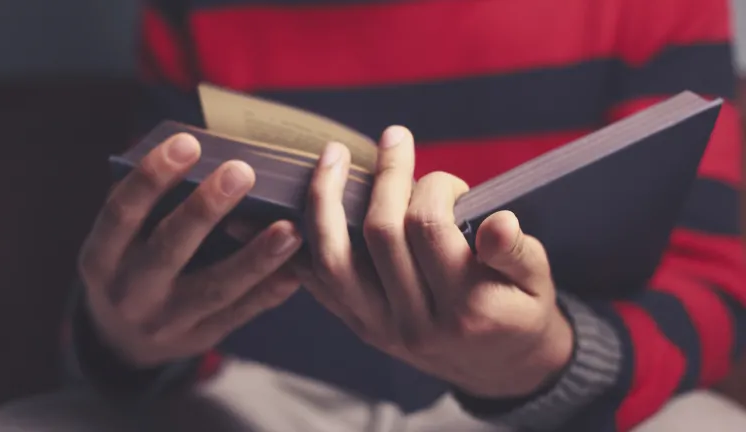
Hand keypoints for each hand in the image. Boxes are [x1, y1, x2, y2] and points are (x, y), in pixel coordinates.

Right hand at [78, 133, 302, 366]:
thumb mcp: (121, 241)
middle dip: (206, 208)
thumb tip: (197, 152)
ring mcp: (165, 321)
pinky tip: (296, 270)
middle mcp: (129, 291)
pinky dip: (269, 291)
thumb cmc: (130, 266)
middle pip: (169, 248)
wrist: (122, 342)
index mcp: (102, 257)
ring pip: (214, 288)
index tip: (187, 142)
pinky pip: (239, 314)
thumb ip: (149, 206)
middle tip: (242, 171)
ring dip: (255, 258)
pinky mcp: (200, 337)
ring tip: (290, 229)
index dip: (152, 176)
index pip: (122, 212)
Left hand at [295, 126, 572, 397]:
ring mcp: (381, 328)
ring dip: (326, 201)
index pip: (428, 227)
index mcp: (465, 308)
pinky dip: (306, 243)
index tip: (451, 182)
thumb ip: (516, 251)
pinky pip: (319, 283)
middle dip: (385, 176)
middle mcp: (416, 323)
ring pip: (334, 260)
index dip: (435, 187)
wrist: (500, 368)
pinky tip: (302, 207)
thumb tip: (497, 221)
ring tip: (332, 157)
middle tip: (393, 139)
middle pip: (379, 234)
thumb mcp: (538, 281)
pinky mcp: (361, 327)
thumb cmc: (520, 311)